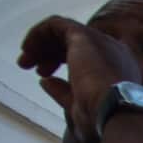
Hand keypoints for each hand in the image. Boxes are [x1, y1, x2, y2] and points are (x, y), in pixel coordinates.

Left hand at [17, 15, 141, 142]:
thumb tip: (46, 82)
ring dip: (40, 43)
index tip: (43, 76)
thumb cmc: (104, 118)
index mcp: (118, 67)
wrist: (117, 111)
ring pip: (64, 32)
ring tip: (24, 61)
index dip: (61, 61)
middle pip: (74, 43)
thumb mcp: (80, 107)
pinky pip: (56, 25)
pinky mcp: (84, 35)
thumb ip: (63, 92)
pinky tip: (27, 48)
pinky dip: (39, 32)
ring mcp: (100, 40)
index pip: (87, 55)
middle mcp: (113, 50)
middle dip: (48, 53)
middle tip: (30, 68)